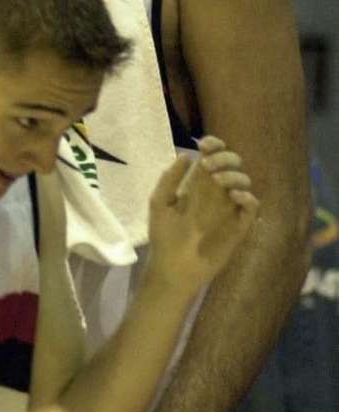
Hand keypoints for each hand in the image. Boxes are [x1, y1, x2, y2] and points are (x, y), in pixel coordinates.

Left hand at [147, 136, 258, 291]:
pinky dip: (247, 196)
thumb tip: (186, 154)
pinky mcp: (238, 226)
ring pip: (244, 181)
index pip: (212, 157)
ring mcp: (228, 208)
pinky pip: (251, 206)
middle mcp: (216, 193)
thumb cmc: (163, 236)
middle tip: (208, 165)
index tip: (206, 144)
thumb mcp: (159, 203)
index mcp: (197, 184)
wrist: (172, 268)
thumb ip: (170, 178)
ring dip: (233, 174)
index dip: (214, 146)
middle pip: (231, 164)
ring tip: (217, 179)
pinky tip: (234, 195)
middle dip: (225, 157)